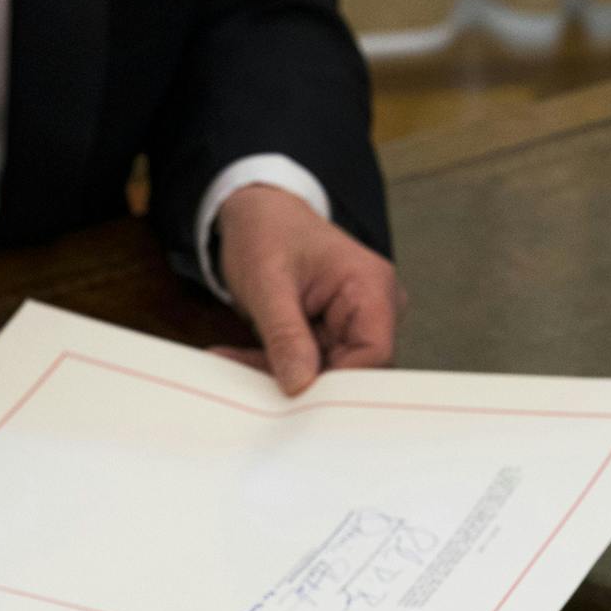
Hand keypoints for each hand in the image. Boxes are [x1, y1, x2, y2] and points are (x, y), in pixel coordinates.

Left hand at [210, 184, 407, 395]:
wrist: (258, 213)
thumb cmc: (267, 231)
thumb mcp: (268, 283)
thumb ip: (286, 335)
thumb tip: (300, 385)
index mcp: (371, 287)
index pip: (375, 354)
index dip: (340, 384)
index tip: (296, 397)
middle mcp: (373, 308)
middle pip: (353, 370)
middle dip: (304, 383)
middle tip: (255, 387)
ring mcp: (353, 323)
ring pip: (326, 374)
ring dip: (281, 375)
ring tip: (235, 362)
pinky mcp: (331, 335)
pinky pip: (309, 366)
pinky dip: (275, 366)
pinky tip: (238, 359)